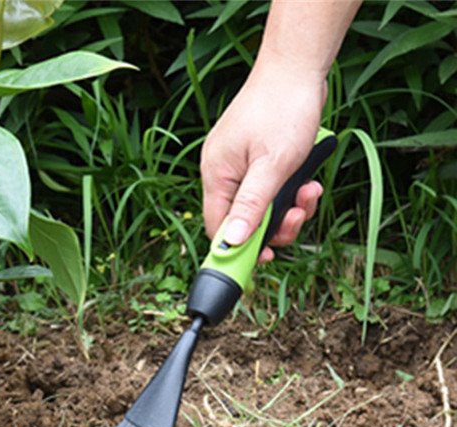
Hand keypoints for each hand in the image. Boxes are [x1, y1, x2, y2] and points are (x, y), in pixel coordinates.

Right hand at [201, 58, 326, 261]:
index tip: (263, 259)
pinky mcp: (257, 160)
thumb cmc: (283, 109)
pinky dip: (291, 192)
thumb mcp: (272, 166)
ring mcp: (240, 167)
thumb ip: (252, 207)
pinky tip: (309, 181)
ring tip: (310, 193)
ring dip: (289, 208)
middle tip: (297, 217)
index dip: (239, 248)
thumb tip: (232, 243)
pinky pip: (271, 190)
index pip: (218, 227)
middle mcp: (223, 173)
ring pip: (262, 208)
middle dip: (275, 225)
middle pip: (243, 221)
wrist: (297, 66)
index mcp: (216, 175)